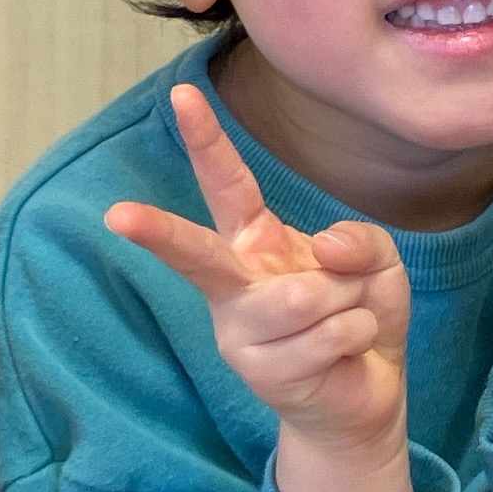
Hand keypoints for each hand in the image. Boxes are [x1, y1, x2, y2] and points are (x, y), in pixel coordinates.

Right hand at [107, 85, 415, 491]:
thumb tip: (323, 250)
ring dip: (349, 302)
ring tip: (344, 320)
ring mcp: (240, 333)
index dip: (205, 139)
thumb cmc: (357, 314)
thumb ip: (357, 239)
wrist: (365, 396)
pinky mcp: (262, 373)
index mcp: (253, 242)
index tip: (182, 95)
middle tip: (118, 216)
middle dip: (159, 234)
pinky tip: (347, 350)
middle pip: (197, 254)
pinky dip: (358, 333)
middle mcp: (233, 285)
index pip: (226, 184)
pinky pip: (334, 330)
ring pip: (308, 294)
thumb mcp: (374, 260)